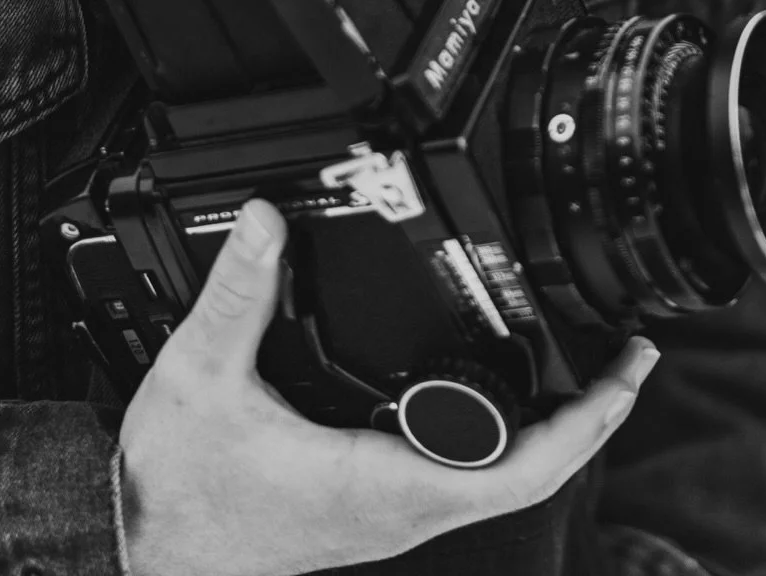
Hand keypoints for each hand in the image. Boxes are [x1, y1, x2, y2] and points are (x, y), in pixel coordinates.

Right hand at [117, 199, 658, 575]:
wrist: (137, 552)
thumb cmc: (174, 494)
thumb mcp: (198, 380)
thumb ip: (235, 296)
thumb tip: (265, 222)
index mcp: (383, 484)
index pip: (520, 468)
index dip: (585, 421)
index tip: (623, 369)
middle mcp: (401, 506)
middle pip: (530, 472)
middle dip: (589, 415)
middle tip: (627, 352)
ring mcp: (390, 509)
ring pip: (499, 478)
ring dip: (550, 426)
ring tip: (583, 365)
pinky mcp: (371, 501)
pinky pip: (463, 474)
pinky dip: (501, 433)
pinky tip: (495, 391)